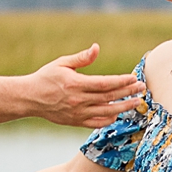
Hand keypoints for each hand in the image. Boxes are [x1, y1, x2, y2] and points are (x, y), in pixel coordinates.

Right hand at [23, 45, 146, 127]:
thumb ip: (81, 58)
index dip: (121, 81)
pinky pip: (96, 123)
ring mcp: (77, 112)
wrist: (29, 98)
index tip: (134, 78)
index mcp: (75, 83)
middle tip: (142, 89)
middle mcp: (78, 99)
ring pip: (106, 112)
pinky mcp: (75, 121)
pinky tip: (118, 114)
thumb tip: (97, 48)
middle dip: (128, 93)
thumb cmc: (45, 77)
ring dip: (123, 107)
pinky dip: (109, 119)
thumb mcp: (61, 63)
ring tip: (137, 103)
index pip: (104, 83)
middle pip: (109, 97)